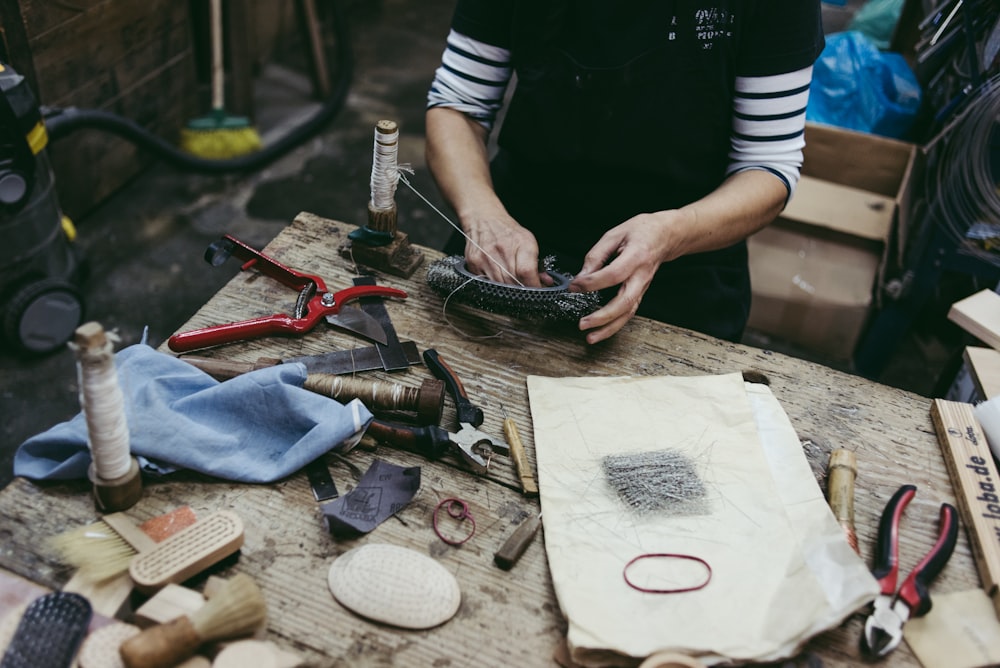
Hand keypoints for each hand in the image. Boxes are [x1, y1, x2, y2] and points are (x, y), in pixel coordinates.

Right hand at [462, 212, 549, 287]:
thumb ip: (538, 264)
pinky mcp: (474, 264)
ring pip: (499, 286)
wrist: (484, 219)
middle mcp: (502, 249)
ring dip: (508, 290)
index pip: (527, 272)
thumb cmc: (507, 231)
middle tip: (525, 288)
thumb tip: (545, 282)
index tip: (536, 291)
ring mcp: (486, 257)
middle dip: (521, 290)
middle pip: (513, 283)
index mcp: (521, 243)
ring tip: (512, 284)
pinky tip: (498, 279)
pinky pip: (486, 284)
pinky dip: (494, 286)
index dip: (533, 286)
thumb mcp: (528, 242)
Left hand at [568, 212, 678, 343]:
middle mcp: (641, 276)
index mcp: (636, 256)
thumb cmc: (642, 231)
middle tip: (582, 323)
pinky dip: (614, 326)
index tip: (574, 286)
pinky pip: (628, 313)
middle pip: (624, 301)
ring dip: (608, 328)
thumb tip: (582, 275)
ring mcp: (642, 287)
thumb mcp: (616, 234)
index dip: (592, 282)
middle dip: (602, 316)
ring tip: (590, 336)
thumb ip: (597, 255)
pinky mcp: (639, 293)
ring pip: (628, 313)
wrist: (665, 236)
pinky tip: (600, 332)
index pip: (613, 274)